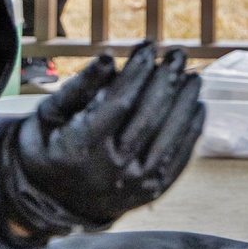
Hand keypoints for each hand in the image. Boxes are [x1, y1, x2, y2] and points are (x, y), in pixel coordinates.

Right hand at [0, 41, 203, 239]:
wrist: (51, 201)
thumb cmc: (50, 146)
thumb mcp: (50, 115)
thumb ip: (79, 87)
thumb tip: (108, 58)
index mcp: (80, 148)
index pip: (119, 103)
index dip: (136, 72)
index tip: (148, 46)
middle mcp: (109, 170)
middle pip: (148, 117)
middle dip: (166, 80)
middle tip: (177, 55)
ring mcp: (132, 185)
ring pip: (168, 138)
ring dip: (185, 103)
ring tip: (193, 77)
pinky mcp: (149, 193)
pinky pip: (178, 160)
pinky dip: (191, 132)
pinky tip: (198, 106)